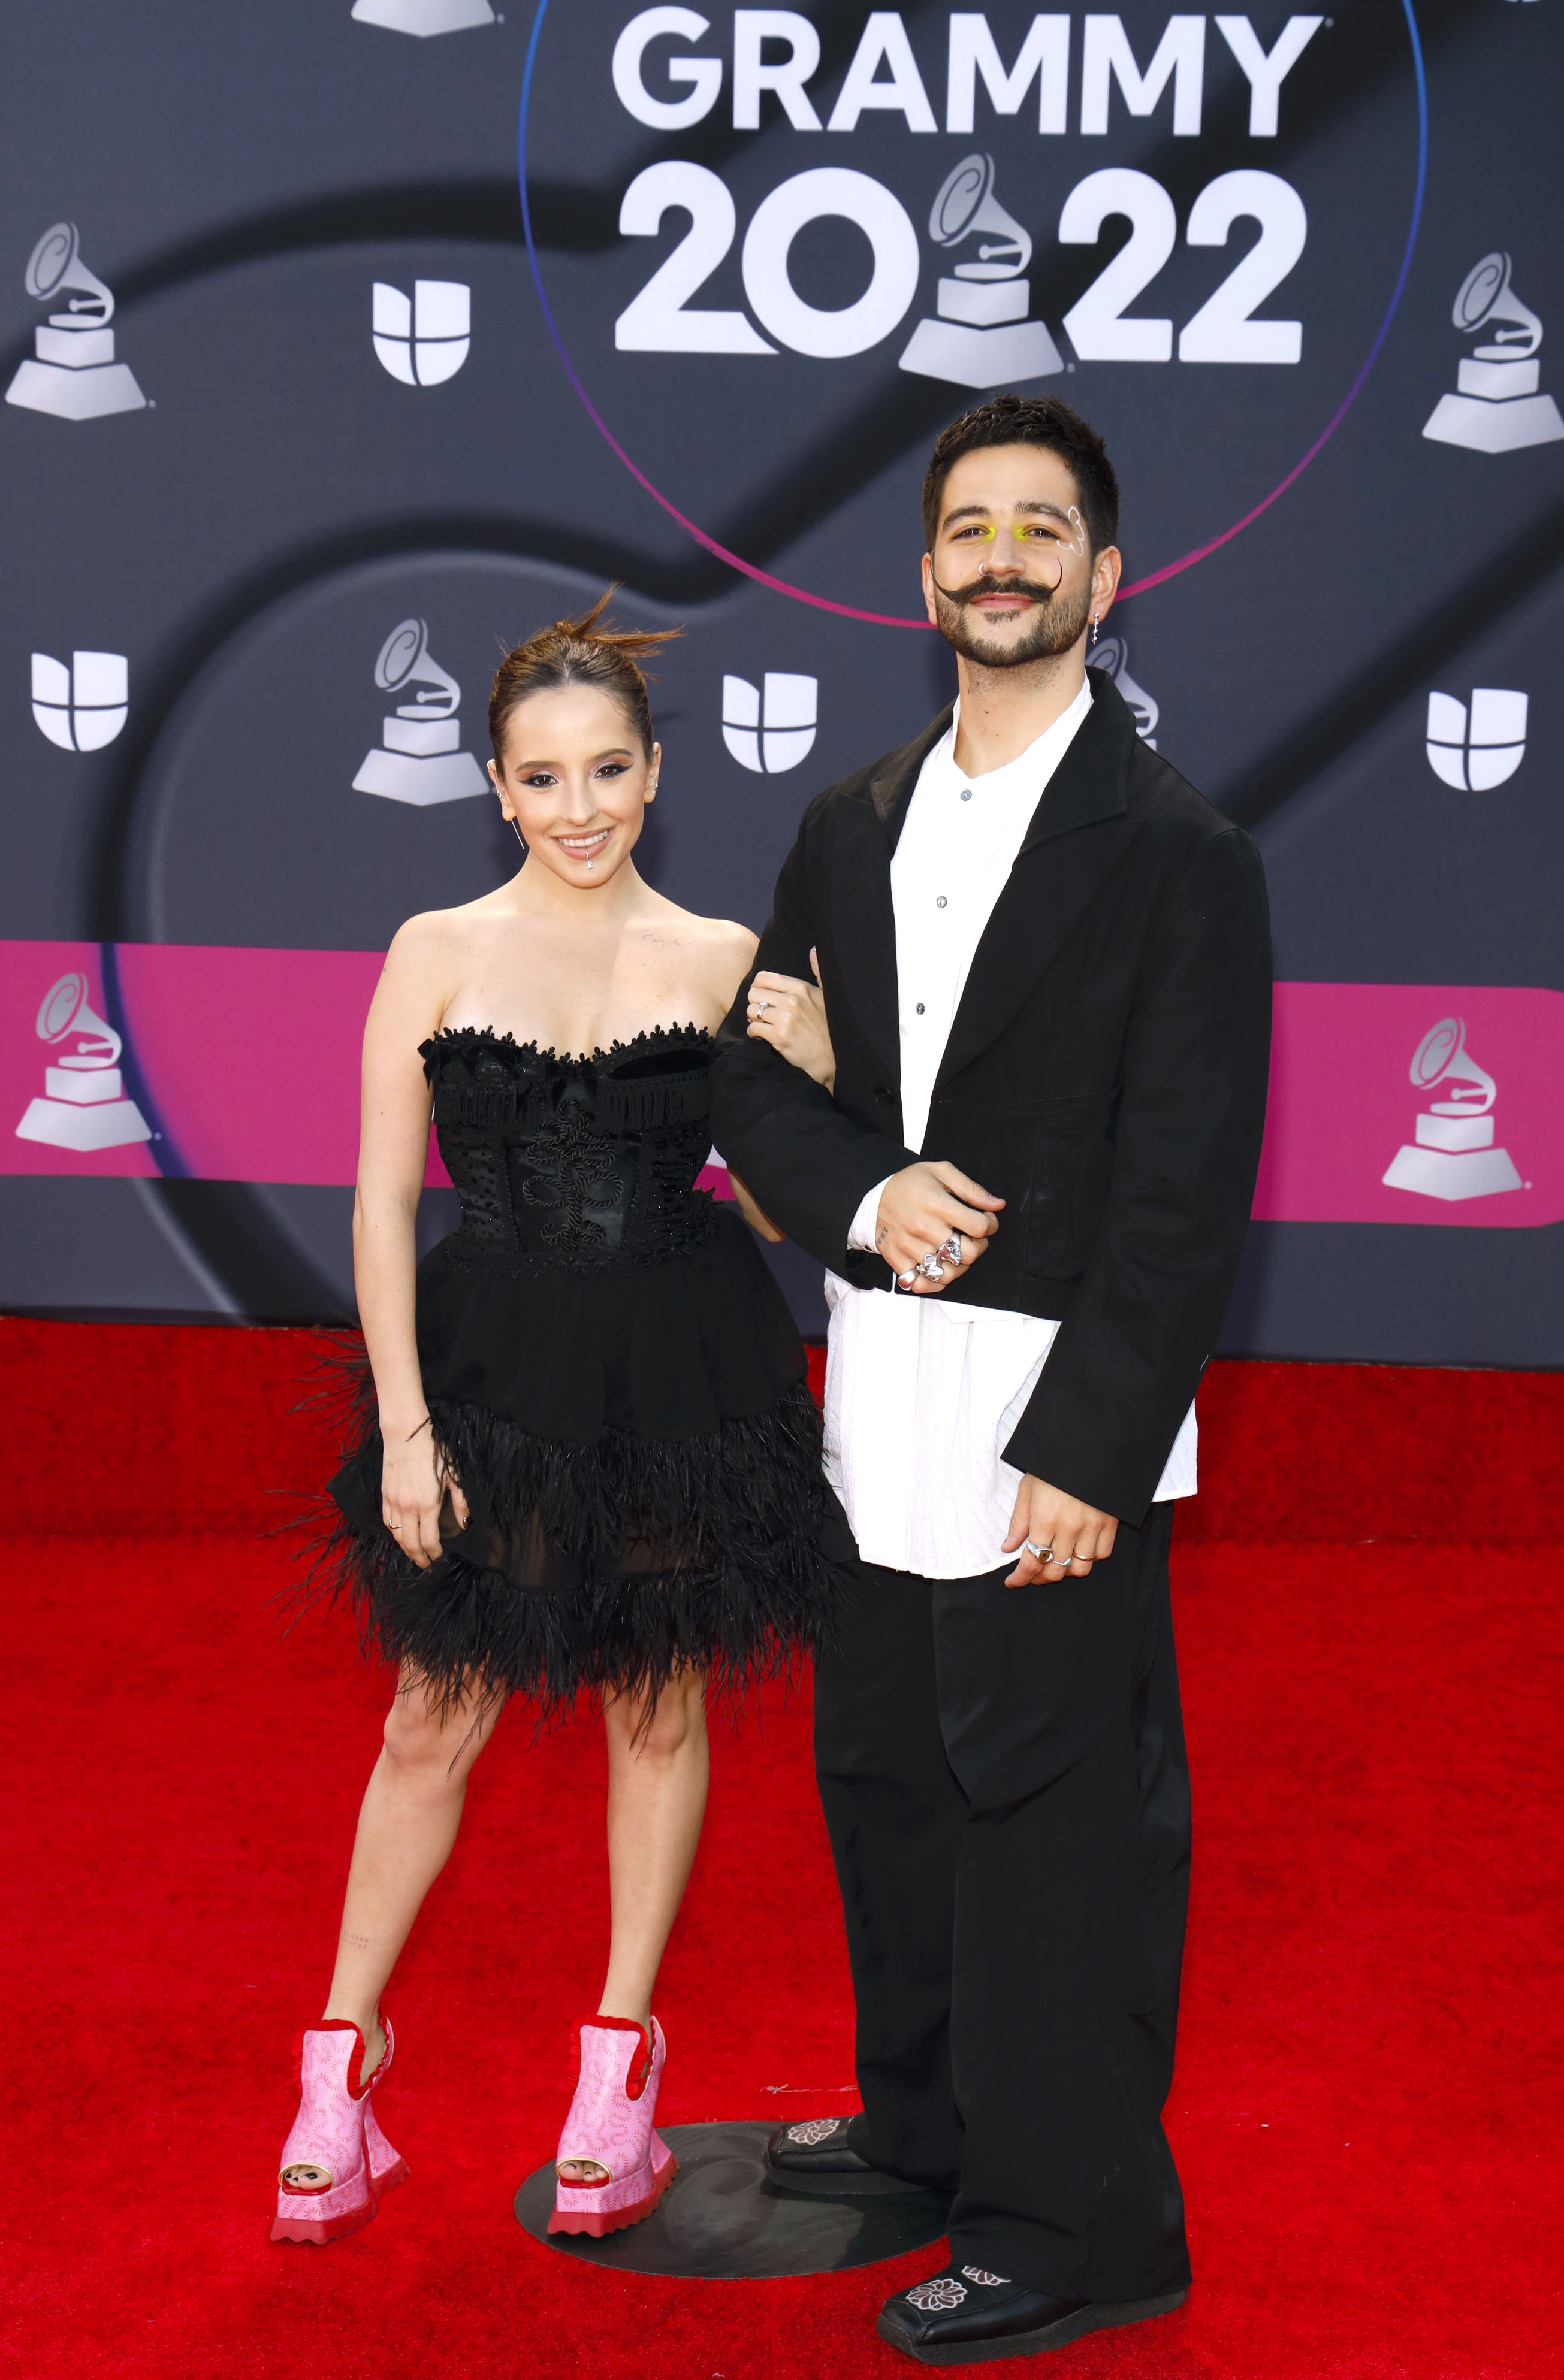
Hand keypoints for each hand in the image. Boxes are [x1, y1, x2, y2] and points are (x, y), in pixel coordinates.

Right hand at [380, 1414, 468, 1569]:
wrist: (406, 1433)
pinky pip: (387, 1522)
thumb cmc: (434, 1451)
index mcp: (428, 1504)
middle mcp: (408, 1508)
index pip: (430, 1541)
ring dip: (406, 1549)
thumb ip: (460, 1502)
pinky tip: (401, 1536)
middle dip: (419, 1558)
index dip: (435, 1554)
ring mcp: (393, 1502)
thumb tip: (466, 1524)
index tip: (439, 1558)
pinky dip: (394, 1533)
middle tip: (426, 1565)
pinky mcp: (384, 1495)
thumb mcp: (453, 1476)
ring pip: (397, 1536)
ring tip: (414, 1555)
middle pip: (411, 1544)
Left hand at [747, 950, 835, 1089]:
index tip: (765, 997)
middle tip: (762, 1013)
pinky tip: (763, 1036)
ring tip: (763, 1024)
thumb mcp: (826, 995)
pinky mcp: (779, 1036)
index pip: (763, 977)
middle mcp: (792, 1000)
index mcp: (801, 987)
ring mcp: (785, 1019)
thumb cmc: (828, 1026)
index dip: (759, 987)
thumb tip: (813, 950)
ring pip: (751, 1011)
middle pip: (753, 993)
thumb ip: (818, 971)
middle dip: (755, 1003)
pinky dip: (754, 1033)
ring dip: (753, 1019)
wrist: (830, 1057)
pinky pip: (753, 1029)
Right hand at [873, 1162, 1002, 1292]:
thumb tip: (997, 1205)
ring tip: (958, 1252)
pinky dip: (934, 1282)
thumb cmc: (909, 1184)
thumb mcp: (940, 1172)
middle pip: (967, 1253)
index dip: (990, 1224)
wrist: (872, 1198)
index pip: (978, 1227)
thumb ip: (971, 1189)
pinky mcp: (898, 1260)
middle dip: (980, 1246)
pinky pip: (921, 1284)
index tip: (986, 1220)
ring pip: (948, 1273)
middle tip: (974, 1237)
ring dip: (960, 1266)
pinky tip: (940, 1268)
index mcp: (936, 1204)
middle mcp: (923, 1228)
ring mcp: (909, 1247)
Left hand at [1001, 1476, 1117, 1588]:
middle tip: (1032, 1574)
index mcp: (1045, 1519)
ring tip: (1056, 1564)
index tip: (1012, 1582)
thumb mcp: (1028, 1488)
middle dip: (1039, 1578)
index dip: (1020, 1578)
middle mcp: (1069, 1528)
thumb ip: (1019, 1521)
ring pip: (1080, 1569)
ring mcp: (1092, 1527)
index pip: (1031, 1562)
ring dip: (1065, 1572)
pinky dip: (1089, 1558)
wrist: (1088, 1446)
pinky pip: (1102, 1554)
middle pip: (1055, 1571)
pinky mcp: (1110, 1523)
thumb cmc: (1053, 1466)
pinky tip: (1079, 1549)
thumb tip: (1008, 1547)